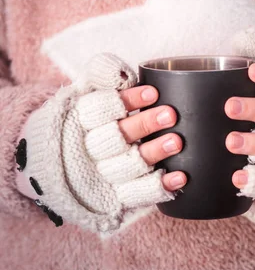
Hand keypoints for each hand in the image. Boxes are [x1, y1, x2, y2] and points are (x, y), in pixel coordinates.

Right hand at [14, 53, 186, 233]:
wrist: (60, 166)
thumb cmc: (85, 120)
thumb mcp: (86, 93)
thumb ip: (101, 76)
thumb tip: (121, 71)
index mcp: (78, 120)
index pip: (99, 109)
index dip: (127, 101)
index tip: (153, 93)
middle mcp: (86, 150)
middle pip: (115, 137)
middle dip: (144, 125)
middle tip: (171, 114)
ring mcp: (99, 176)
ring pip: (127, 166)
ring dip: (153, 153)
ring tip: (178, 142)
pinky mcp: (112, 198)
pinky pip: (135, 195)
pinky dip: (157, 187)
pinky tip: (179, 177)